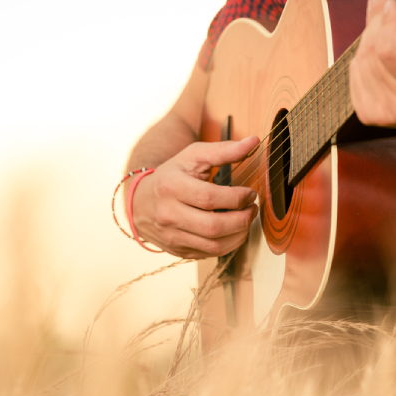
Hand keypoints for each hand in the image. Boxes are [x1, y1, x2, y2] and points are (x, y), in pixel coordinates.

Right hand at [131, 136, 259, 258]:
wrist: (140, 202)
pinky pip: (210, 254)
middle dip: (242, 219)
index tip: (250, 193)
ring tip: (246, 219)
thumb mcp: (193, 156)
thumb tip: (254, 142)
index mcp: (171, 187)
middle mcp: (168, 214)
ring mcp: (172, 236)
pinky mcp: (178, 251)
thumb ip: (225, 150)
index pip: (209, 198)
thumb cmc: (172, 175)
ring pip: (214, 245)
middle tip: (252, 209)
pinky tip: (234, 231)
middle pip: (213, 227)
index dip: (236, 198)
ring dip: (239, 235)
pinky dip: (229, 244)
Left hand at [349, 0, 395, 130]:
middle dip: (376, 24)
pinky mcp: (367, 115)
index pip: (390, 51)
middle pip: (372, 52)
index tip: (392, 4)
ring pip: (360, 61)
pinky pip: (353, 73)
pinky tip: (376, 52)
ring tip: (383, 27)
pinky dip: (362, 57)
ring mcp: (382, 113)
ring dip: (368, 38)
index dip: (386, 23)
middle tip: (382, 4)